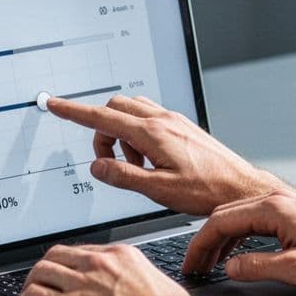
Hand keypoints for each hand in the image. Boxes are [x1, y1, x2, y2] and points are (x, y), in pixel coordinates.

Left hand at [15, 243, 195, 295]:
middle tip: (41, 283)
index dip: (69, 265)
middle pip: (56, 255)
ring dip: (30, 285)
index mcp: (120, 255)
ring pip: (39, 272)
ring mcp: (81, 283)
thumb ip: (138, 280)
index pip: (82, 252)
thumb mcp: (156, 283)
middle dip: (45, 270)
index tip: (65, 276)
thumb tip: (136, 291)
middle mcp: (97, 263)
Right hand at [47, 94, 285, 214]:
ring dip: (121, 133)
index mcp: (153, 134)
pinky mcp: (181, 126)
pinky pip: (148, 118)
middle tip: (109, 161)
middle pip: (114, 108)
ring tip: (135, 166)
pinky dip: (138, 135)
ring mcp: (173, 120)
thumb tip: (97, 166)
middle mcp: (163, 120)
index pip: (102, 117)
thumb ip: (124, 176)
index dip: (74, 111)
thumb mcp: (159, 191)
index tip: (54, 104)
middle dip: (101, 131)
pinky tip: (151, 162)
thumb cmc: (207, 191)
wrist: (241, 187)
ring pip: (131, 111)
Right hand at [182, 189, 295, 288]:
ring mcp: (283, 204)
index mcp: (272, 208)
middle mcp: (275, 200)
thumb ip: (258, 267)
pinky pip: (252, 221)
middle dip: (204, 241)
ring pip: (237, 217)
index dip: (200, 244)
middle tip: (193, 266)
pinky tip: (233, 254)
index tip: (191, 262)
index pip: (220, 220)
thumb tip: (230, 268)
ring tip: (208, 264)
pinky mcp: (290, 213)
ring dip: (219, 240)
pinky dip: (236, 237)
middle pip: (224, 215)